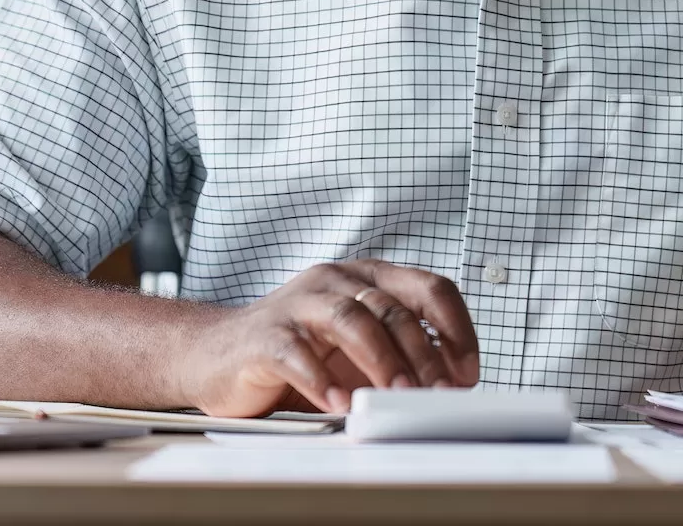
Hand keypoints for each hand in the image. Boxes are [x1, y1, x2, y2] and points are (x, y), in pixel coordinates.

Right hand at [178, 260, 479, 416]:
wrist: (217, 354)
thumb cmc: (296, 352)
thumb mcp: (356, 348)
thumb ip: (397, 354)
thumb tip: (451, 386)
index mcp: (365, 278)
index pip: (429, 287)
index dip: (457, 329)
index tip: (466, 372)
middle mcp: (334, 282)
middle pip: (392, 308)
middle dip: (423, 355)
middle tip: (437, 394)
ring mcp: (298, 304)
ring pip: (351, 319)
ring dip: (381, 361)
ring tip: (396, 396)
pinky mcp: (265, 335)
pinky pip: (298, 352)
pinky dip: (323, 381)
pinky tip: (339, 405)